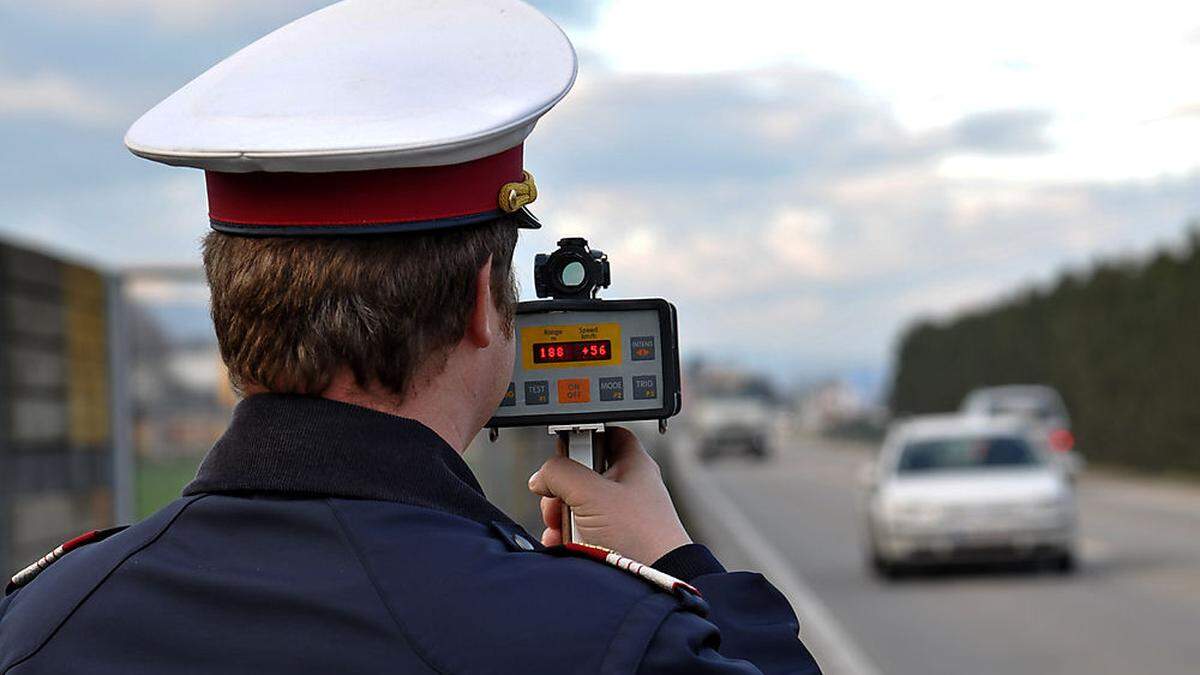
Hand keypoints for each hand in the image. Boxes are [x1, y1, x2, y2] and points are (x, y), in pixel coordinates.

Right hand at [528, 426, 691, 562]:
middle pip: (583, 473)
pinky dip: (566, 537)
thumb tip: (540, 477)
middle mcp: (627, 488)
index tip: (564, 448)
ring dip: (561, 516)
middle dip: (561, 488)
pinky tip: (562, 544)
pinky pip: (580, 531)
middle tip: (558, 500)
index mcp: (633, 465)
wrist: (653, 581)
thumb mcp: (592, 493)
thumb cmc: (638, 534)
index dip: (584, 435)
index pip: (608, 433)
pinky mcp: (611, 541)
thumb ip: (560, 474)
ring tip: (560, 528)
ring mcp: (619, 516)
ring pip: (578, 504)